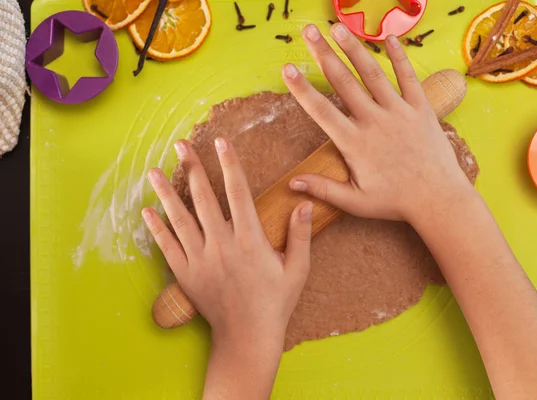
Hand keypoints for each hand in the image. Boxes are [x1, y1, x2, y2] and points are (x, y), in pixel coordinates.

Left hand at [142, 138, 312, 346]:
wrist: (247, 337)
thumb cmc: (275, 303)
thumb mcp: (297, 269)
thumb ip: (300, 235)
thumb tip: (304, 203)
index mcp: (250, 240)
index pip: (238, 192)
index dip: (230, 164)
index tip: (222, 142)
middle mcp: (222, 245)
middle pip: (203, 198)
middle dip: (192, 168)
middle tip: (181, 145)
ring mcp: (200, 259)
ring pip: (179, 218)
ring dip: (166, 192)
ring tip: (154, 170)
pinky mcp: (185, 274)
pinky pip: (167, 246)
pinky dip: (156, 228)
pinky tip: (147, 211)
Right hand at [283, 24, 473, 223]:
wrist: (438, 199)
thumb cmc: (396, 202)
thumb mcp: (356, 202)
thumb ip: (324, 188)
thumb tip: (292, 184)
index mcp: (355, 143)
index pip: (321, 111)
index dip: (301, 89)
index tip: (287, 69)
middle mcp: (374, 121)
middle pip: (343, 82)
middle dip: (323, 54)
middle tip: (308, 31)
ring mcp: (398, 112)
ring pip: (372, 74)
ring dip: (354, 49)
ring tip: (338, 28)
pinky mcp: (421, 109)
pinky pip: (408, 77)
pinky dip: (399, 57)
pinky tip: (388, 38)